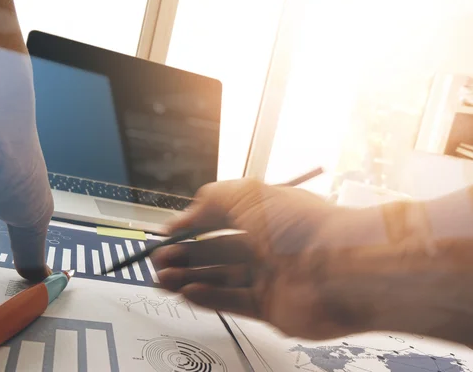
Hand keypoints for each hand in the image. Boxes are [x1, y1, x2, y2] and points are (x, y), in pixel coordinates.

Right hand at [152, 178, 367, 339]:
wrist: (342, 268)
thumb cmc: (303, 226)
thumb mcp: (248, 194)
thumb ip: (211, 201)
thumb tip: (184, 215)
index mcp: (264, 215)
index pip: (219, 220)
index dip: (191, 226)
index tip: (167, 234)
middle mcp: (266, 245)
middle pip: (216, 252)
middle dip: (185, 255)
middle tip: (159, 260)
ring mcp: (269, 277)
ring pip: (220, 278)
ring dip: (190, 277)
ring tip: (164, 278)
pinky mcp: (271, 307)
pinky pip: (233, 302)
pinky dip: (208, 297)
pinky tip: (188, 291)